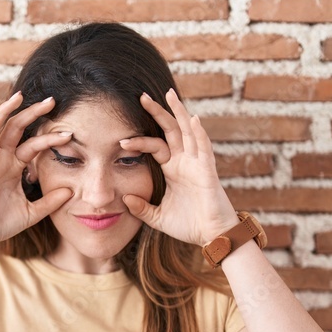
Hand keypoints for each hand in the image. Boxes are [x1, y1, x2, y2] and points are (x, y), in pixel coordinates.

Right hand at [0, 91, 74, 249]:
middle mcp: (1, 159)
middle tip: (52, 101)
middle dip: (33, 114)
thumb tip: (71, 191)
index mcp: (14, 167)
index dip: (50, 138)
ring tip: (21, 96)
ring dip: (9, 111)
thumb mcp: (33, 211)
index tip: (70, 133)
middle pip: (17, 129)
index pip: (34, 145)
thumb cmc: (1, 224)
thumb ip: (51, 201)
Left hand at [118, 88, 239, 245]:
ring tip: (169, 95)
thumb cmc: (188, 225)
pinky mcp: (207, 171)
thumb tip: (124, 199)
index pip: (155, 146)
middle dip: (158, 113)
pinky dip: (199, 133)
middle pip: (170, 130)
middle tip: (143, 96)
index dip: (139, 141)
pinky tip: (193, 119)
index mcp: (172, 169)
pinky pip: (203, 149)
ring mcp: (197, 164)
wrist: (211, 237)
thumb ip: (141, 208)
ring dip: (179, 113)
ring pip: (188, 132)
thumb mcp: (157, 217)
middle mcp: (184, 162)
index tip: (121, 140)